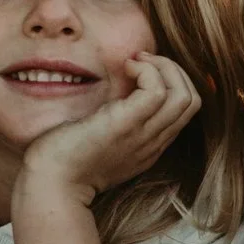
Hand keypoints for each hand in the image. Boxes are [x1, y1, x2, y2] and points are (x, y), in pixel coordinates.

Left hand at [11, 53, 200, 213]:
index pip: (185, 110)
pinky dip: (147, 71)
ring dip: (164, 67)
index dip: (173, 82)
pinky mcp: (126, 124)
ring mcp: (143, 135)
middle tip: (142, 61)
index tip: (143, 71)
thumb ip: (116, 123)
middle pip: (191, 101)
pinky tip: (125, 68)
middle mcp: (153, 142)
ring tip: (136, 62)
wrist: (51, 182)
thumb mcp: (101, 141)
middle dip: (174, 70)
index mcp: (150, 146)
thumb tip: (117, 92)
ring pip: (183, 95)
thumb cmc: (65, 159)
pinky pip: (157, 91)